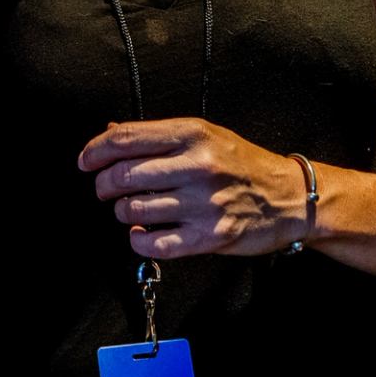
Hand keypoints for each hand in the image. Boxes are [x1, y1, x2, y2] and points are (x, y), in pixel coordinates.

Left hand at [77, 118, 307, 258]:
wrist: (290, 197)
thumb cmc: (242, 164)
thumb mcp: (206, 136)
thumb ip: (158, 136)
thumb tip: (110, 132)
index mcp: (193, 134)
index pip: (126, 138)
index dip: (96, 150)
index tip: (85, 161)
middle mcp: (197, 166)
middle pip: (123, 176)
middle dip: (103, 185)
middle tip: (104, 190)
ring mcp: (204, 203)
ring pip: (135, 210)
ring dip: (122, 213)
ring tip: (130, 210)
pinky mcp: (210, 237)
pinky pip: (155, 244)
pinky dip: (138, 241)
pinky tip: (142, 234)